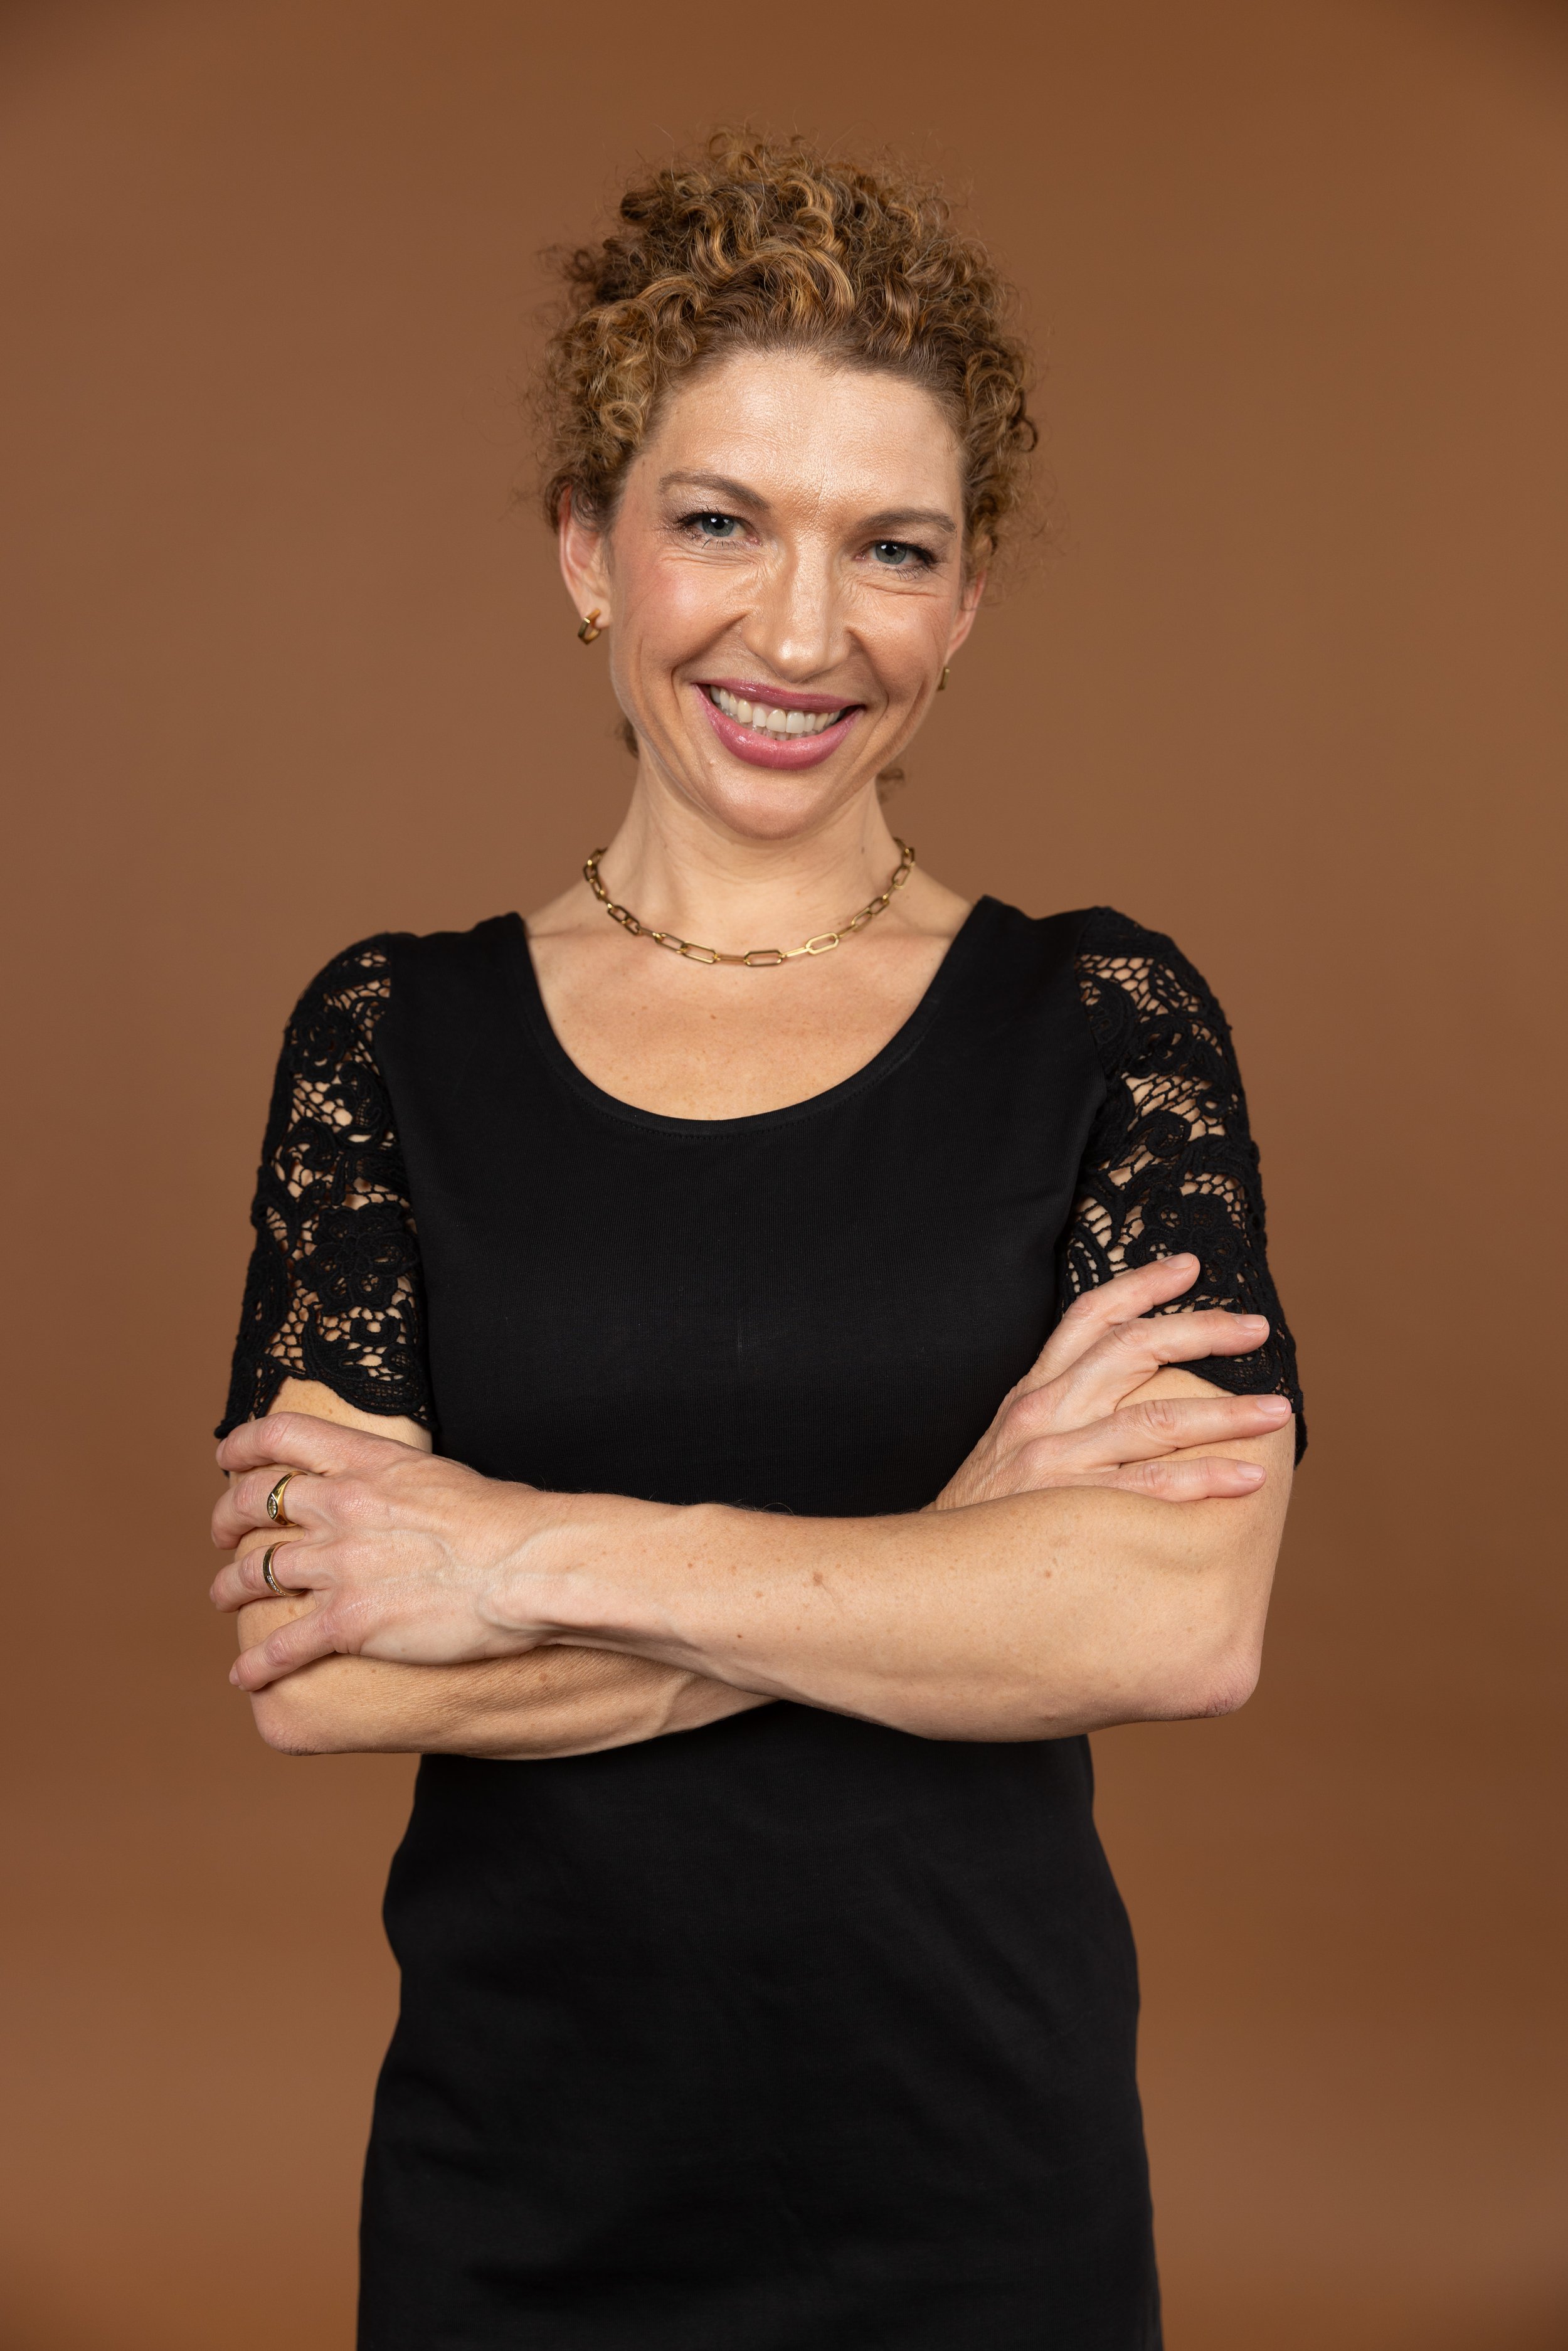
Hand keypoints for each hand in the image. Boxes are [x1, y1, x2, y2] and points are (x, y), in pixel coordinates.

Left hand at [211, 1415, 552, 1690]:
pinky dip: (256, 1664)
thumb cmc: (508, 1522)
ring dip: (228, 1589)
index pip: (280, 1435)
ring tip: (224, 1599)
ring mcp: (339, 1565)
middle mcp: (341, 1507)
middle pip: (250, 1504)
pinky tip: (244, 1676)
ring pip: (253, 1574)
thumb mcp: (441, 1477)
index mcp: (366, 1463)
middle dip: (225, 1521)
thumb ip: (400, 1484)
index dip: (241, 1446)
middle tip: (222, 1536)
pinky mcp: (348, 1621)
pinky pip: (282, 1647)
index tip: (226, 1460)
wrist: (529, 1565)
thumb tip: (399, 1496)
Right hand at [931, 1255, 1290, 1510]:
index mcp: (1032, 1394)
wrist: (929, 1578)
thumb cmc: (980, 1518)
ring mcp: (1054, 1461)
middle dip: (1201, 1331)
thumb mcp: (1007, 1448)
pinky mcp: (1068, 1510)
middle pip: (1132, 1350)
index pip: (1088, 1318)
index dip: (1141, 1285)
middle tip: (1256, 1328)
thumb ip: (1056, 1419)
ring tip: (1278, 1411)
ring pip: (1154, 1419)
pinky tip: (1248, 1479)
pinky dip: (1203, 1479)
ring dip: (1225, 1413)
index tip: (1188, 1266)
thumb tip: (1120, 1405)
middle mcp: (1043, 1414)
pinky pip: (1149, 1488)